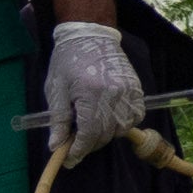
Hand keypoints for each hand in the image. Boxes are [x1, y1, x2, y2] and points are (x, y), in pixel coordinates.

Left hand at [39, 19, 150, 167]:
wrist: (90, 34)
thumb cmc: (68, 61)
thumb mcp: (56, 90)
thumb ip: (58, 120)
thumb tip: (55, 147)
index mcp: (90, 93)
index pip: (89, 134)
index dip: (78, 150)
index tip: (69, 159)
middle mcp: (114, 93)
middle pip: (105, 134)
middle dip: (89, 144)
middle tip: (75, 143)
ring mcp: (129, 90)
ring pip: (121, 128)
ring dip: (106, 134)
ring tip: (91, 127)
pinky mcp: (137, 88)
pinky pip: (135, 116)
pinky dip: (124, 123)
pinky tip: (110, 119)